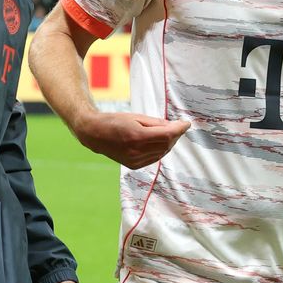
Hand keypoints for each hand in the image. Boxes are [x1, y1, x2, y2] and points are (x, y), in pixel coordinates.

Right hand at [75, 112, 189, 167]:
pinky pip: (154, 158)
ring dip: (168, 143)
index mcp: (137, 136)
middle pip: (166, 145)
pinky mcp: (134, 166)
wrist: (96, 134)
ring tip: (167, 133)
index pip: (166, 135)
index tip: (186, 124)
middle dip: (175, 136)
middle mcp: (136, 151)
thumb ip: (156, 123)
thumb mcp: (136, 117)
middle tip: (177, 126)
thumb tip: (174, 126)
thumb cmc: (115, 121)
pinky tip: (157, 142)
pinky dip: (160, 150)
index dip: (179, 129)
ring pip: (162, 153)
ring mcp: (135, 161)